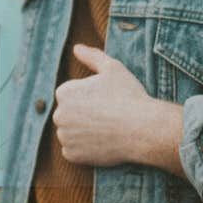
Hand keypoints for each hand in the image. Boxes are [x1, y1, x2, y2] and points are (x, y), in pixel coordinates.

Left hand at [52, 44, 165, 167]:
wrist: (144, 129)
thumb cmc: (129, 96)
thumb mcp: (112, 68)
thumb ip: (91, 56)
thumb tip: (76, 48)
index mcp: (64, 92)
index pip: (70, 95)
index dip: (90, 98)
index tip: (106, 102)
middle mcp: (58, 115)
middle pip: (69, 115)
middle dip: (83, 116)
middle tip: (108, 117)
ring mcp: (65, 137)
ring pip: (70, 133)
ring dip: (83, 133)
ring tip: (106, 130)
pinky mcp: (72, 155)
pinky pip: (74, 151)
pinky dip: (85, 150)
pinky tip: (102, 143)